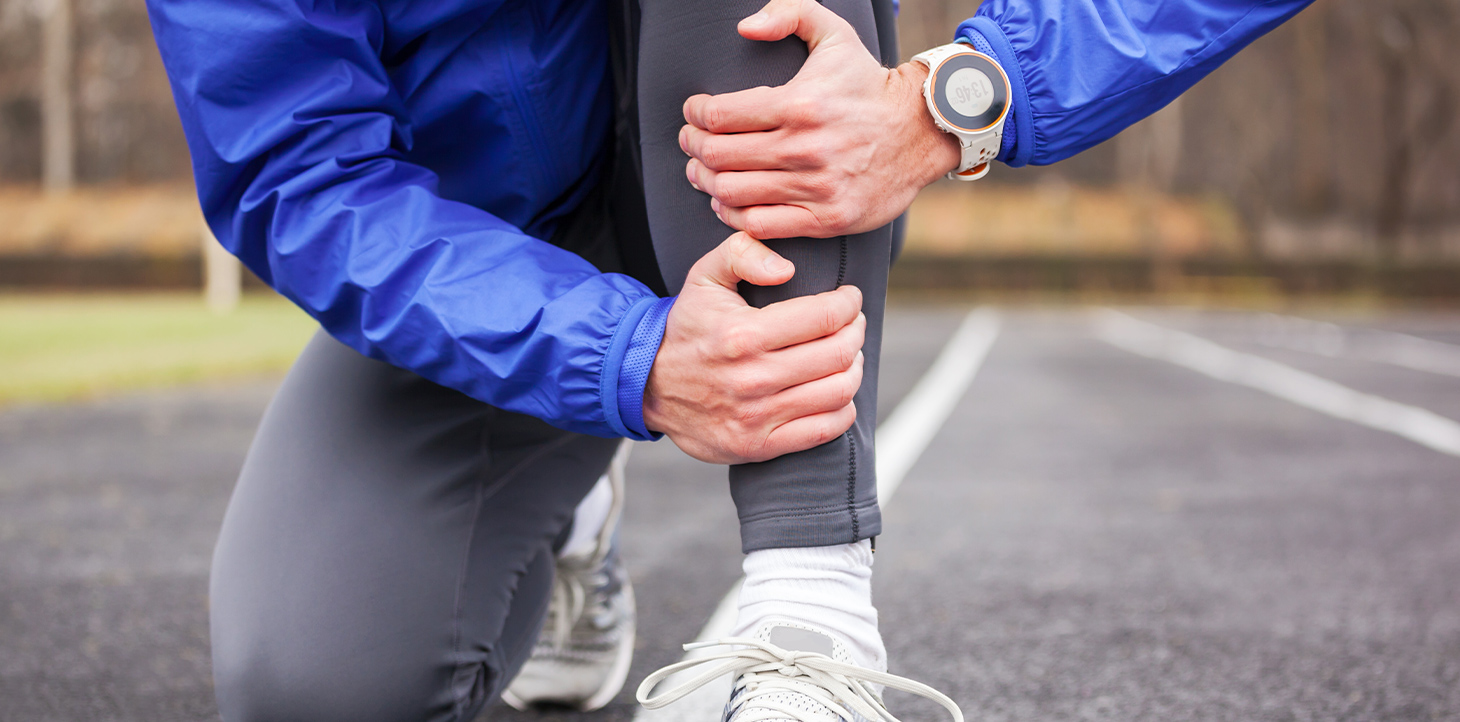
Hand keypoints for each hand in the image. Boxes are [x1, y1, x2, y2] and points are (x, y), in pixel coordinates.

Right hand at [644, 233, 864, 464]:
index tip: (849, 298)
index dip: (848, 303)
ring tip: (848, 355)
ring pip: (837, 391)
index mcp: (742, 334)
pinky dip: (843, 408)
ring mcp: (756, 416)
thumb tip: (787, 268)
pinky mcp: (758, 445)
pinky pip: (824, 430)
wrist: (646, 385)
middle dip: (855, 332)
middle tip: (852, 324)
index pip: (824, 316)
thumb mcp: (703, 277)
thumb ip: (742, 252)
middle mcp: (752, 378)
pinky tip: (836, 392)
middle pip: (838, 353)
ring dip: (854, 368)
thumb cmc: (687, 328)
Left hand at [679, 0, 959, 239]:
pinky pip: (759, 225)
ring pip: (732, 192)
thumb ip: (790, 13)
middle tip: (690, 142)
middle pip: (719, 156)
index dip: (696, 113)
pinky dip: (732, 215)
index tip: (694, 111)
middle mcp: (804, 149)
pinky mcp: (826, 219)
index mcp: (800, 104)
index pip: (720, 115)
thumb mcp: (835, 35)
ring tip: (702, 172)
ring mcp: (815, 188)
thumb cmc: (869, 84)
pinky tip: (727, 202)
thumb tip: (745, 28)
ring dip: (706, 182)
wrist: (921, 131)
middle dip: (693, 147)